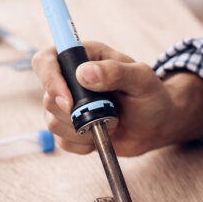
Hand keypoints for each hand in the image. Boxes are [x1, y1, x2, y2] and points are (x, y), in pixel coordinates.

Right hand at [31, 41, 202, 155]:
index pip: (46, 60)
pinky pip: (61, 141)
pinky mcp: (70, 129)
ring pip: (52, 121)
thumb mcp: (142, 78)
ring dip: (81, 130)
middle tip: (105, 115)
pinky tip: (100, 137)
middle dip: (75, 113)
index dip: (50, 80)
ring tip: (109, 124)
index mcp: (83, 57)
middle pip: (47, 96)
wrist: (156, 125)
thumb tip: (84, 73)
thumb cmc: (151, 96)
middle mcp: (70, 80)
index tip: (69, 100)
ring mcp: (68, 106)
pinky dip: (81, 144)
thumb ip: (116, 72)